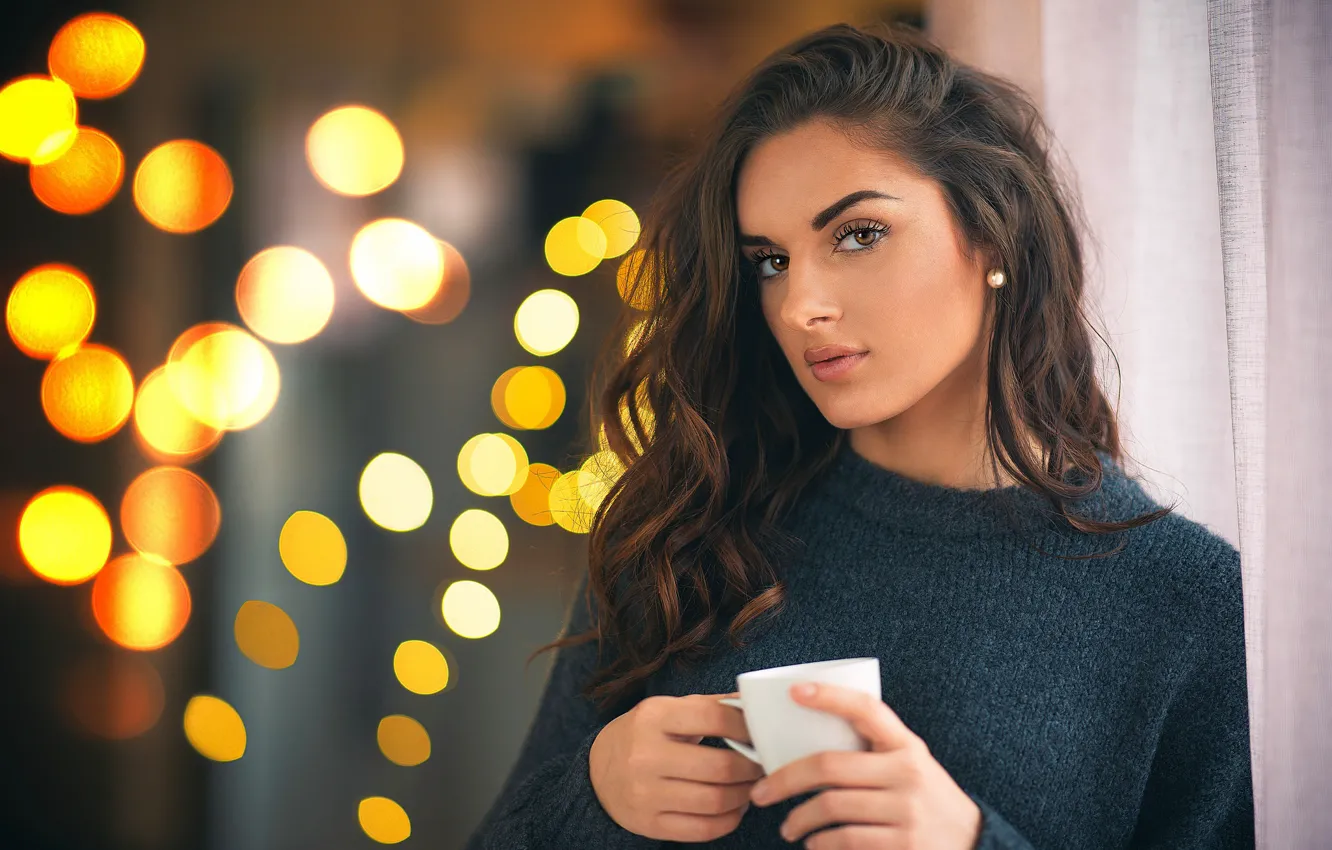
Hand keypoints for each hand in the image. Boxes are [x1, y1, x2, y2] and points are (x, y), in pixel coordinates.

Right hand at [590, 692, 764, 841]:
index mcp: (652, 717)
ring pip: (715, 801)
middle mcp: (645, 756)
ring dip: (745, 795)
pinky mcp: (649, 824)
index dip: (746, 726)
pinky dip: (730, 820)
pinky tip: (734, 807)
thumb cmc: (642, 735)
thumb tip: (752, 705)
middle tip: (762, 764)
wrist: (597, 771)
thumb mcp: (666, 710)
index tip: (759, 732)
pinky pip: (703, 829)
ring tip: (751, 785)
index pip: (713, 718)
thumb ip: (708, 706)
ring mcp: (645, 794)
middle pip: (719, 766)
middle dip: (752, 767)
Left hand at [748, 682, 981, 848]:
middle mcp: (908, 773)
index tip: (795, 691)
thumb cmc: (926, 799)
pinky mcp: (904, 846)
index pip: (867, 709)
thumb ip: (874, 752)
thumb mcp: (911, 765)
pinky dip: (821, 844)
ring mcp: (907, 811)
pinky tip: (815, 844)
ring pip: (831, 807)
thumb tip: (807, 740)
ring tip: (789, 827)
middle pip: (828, 766)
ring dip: (799, 818)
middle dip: (784, 780)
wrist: (973, 844)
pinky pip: (845, 841)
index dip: (830, 697)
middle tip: (763, 792)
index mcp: (907, 746)